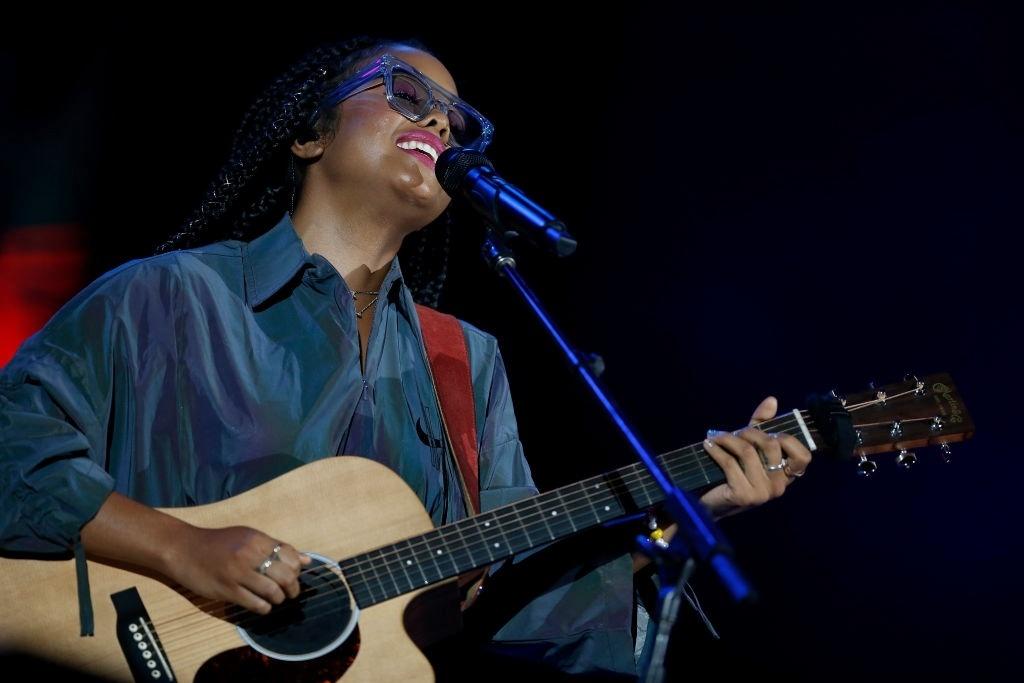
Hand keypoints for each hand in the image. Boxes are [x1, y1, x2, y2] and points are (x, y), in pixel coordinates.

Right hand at [163, 525, 311, 614]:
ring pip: (273, 592)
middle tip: (290, 592)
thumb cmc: (218, 544)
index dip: (297, 568)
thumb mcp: (247, 538)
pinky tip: (262, 606)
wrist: (183, 549)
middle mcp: (249, 554)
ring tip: (275, 599)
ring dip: (279, 599)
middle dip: (293, 588)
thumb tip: (307, 560)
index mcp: (257, 539)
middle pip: (286, 575)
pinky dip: (265, 608)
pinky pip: (256, 604)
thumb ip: (276, 548)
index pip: (290, 555)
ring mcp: (237, 573)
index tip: (293, 574)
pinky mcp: (227, 591)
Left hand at [697, 396, 811, 518]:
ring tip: (716, 437)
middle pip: (771, 445)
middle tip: (735, 432)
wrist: (712, 503)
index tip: (768, 433)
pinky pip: (730, 463)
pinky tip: (708, 445)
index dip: (788, 439)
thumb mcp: (750, 445)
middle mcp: (779, 486)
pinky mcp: (744, 496)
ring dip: (728, 439)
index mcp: (786, 475)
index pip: (803, 457)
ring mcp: (763, 493)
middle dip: (750, 432)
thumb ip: (762, 424)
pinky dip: (717, 450)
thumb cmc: (734, 472)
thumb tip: (772, 400)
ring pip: (748, 452)